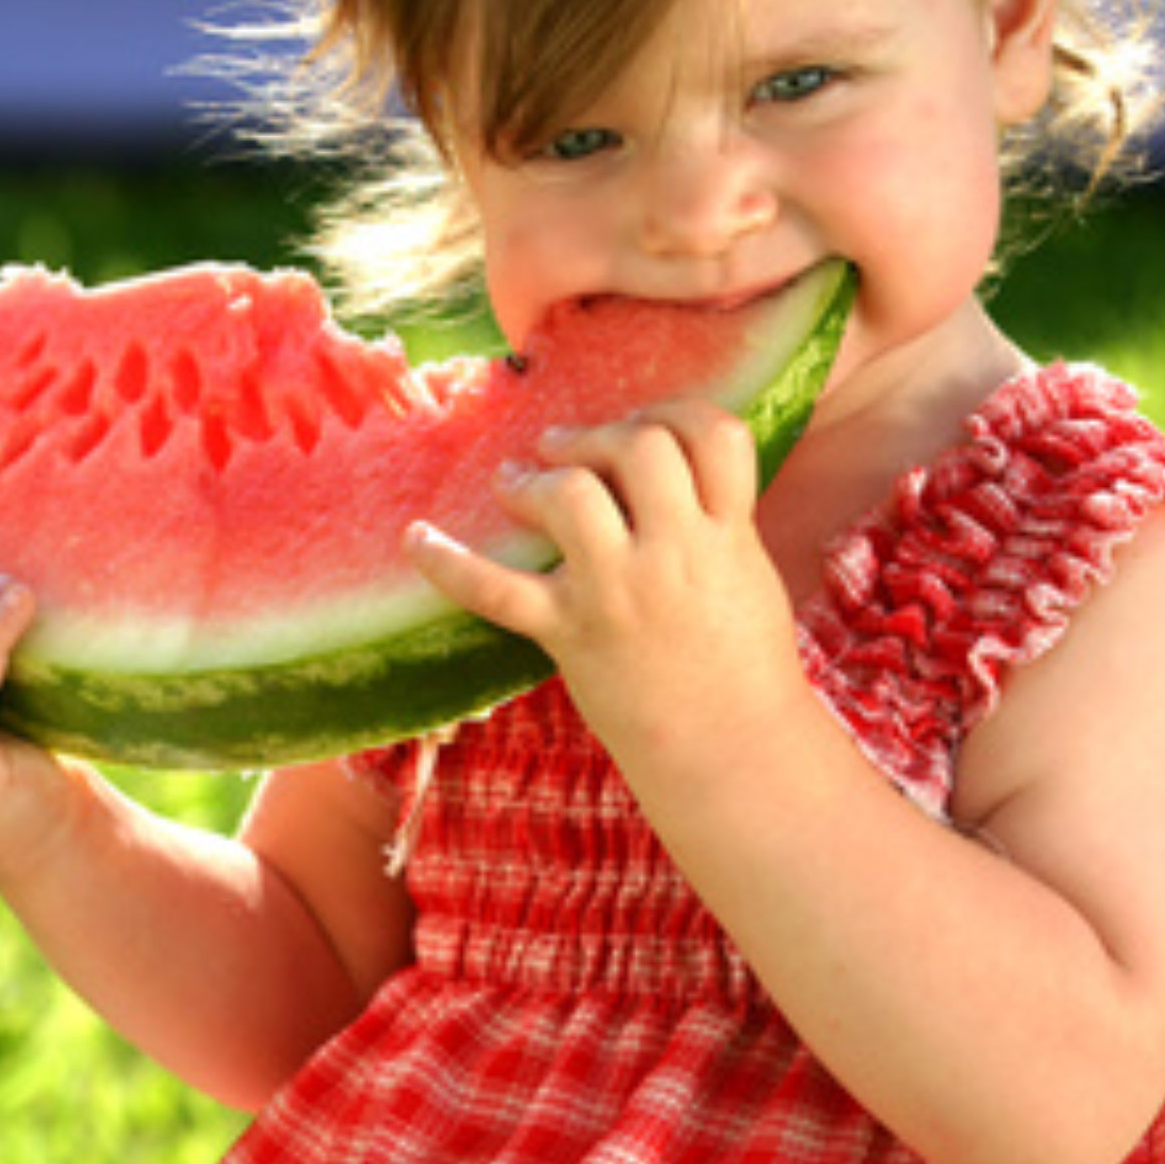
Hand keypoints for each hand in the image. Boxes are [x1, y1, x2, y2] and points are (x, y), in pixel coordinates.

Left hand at [408, 400, 805, 761]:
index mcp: (728, 535)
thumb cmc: (742, 659)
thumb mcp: (748, 570)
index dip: (678, 414)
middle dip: (599, 435)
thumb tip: (659, 458)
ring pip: (569, 494)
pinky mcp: (569, 634)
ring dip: (535, 476)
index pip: (716, 435)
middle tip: (569, 450)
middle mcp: (675, 554)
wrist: (729, 749)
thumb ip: (714, 514)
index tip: (650, 428)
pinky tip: (415, 538)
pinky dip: (447, 563)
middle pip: (640, 446)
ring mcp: (619, 592)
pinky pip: (494, 590)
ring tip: (517, 483)